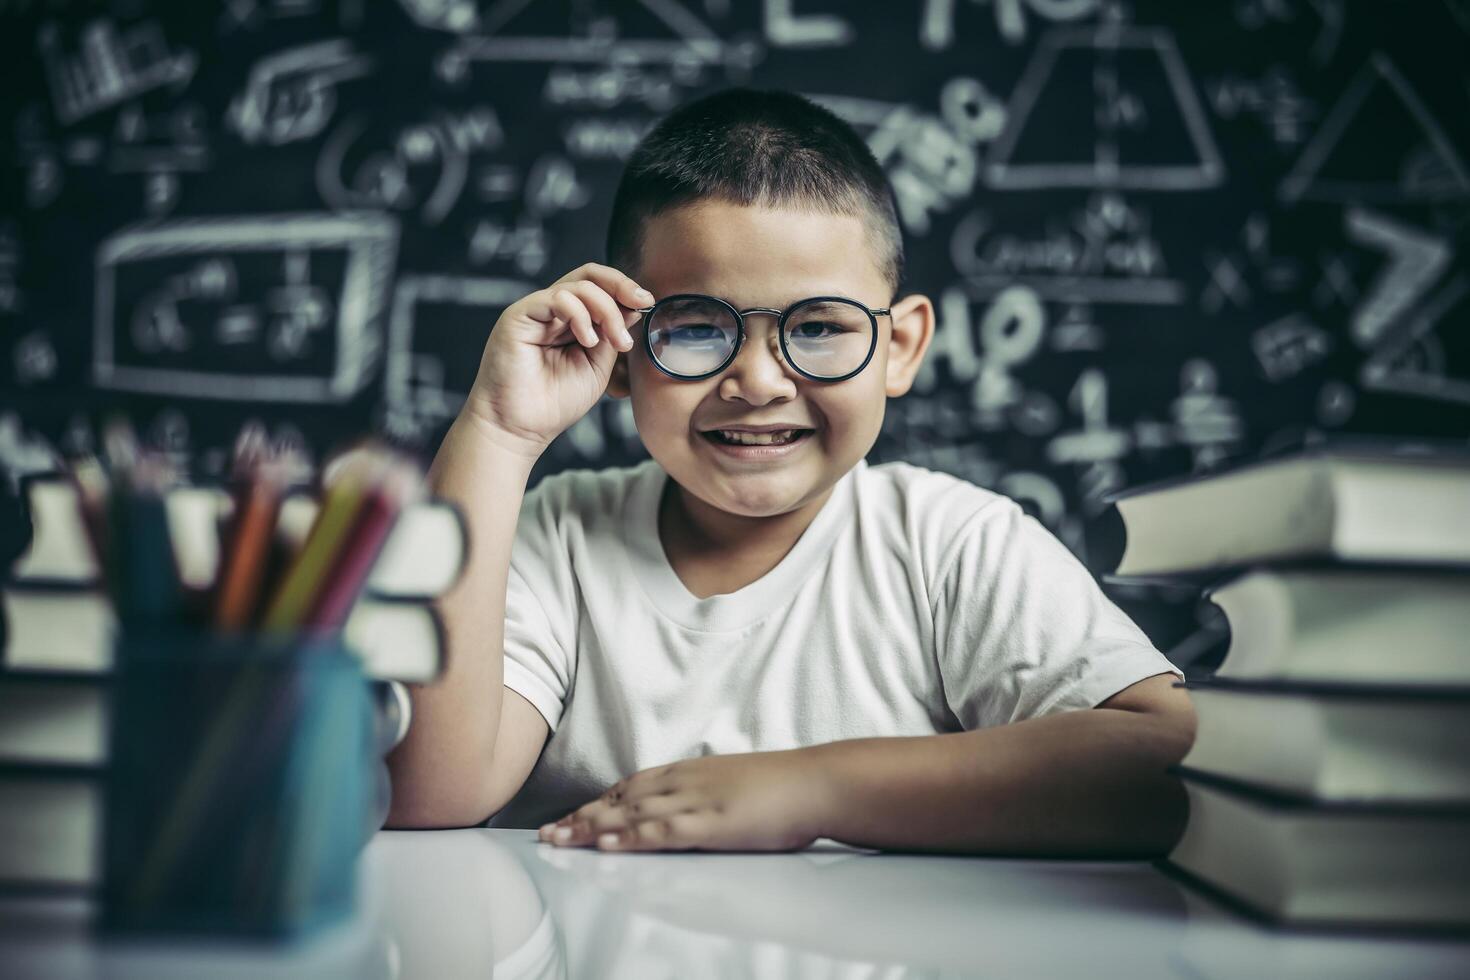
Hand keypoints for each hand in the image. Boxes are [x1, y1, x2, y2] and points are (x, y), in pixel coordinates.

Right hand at [463, 262, 651, 459]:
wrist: (520, 428)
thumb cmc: (554, 403)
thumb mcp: (598, 366)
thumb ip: (612, 335)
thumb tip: (634, 306)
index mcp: (570, 321)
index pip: (599, 288)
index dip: (625, 291)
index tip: (648, 304)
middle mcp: (552, 311)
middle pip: (590, 275)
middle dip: (621, 285)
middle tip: (643, 302)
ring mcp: (536, 311)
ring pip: (579, 286)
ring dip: (607, 310)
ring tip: (615, 341)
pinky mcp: (519, 315)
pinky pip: (557, 298)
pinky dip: (581, 315)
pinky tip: (588, 341)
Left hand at [537, 748, 833, 852]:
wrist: (816, 782)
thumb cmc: (783, 786)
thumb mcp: (735, 783)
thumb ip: (707, 793)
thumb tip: (692, 807)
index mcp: (692, 771)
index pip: (632, 785)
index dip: (599, 802)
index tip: (572, 815)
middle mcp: (685, 782)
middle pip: (621, 799)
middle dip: (581, 817)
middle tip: (547, 833)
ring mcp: (697, 802)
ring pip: (632, 814)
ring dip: (592, 828)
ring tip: (559, 841)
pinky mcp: (711, 823)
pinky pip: (663, 831)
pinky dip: (632, 838)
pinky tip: (608, 846)